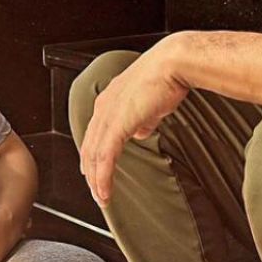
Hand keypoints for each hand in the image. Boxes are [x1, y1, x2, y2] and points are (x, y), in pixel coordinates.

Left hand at [79, 35, 190, 206]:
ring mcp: (108, 115)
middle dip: (91, 173)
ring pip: (94, 155)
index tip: (93, 172)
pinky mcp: (117, 124)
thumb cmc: (166, 78)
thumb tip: (140, 132)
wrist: (173, 64)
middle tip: (96, 192)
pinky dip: (104, 177)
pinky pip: (105, 157)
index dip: (92, 155)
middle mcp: (103, 107)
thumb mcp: (150, 103)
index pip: (94, 134)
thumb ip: (142, 119)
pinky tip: (106, 190)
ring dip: (97, 180)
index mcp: (108, 100)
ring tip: (102, 197)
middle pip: (89, 147)